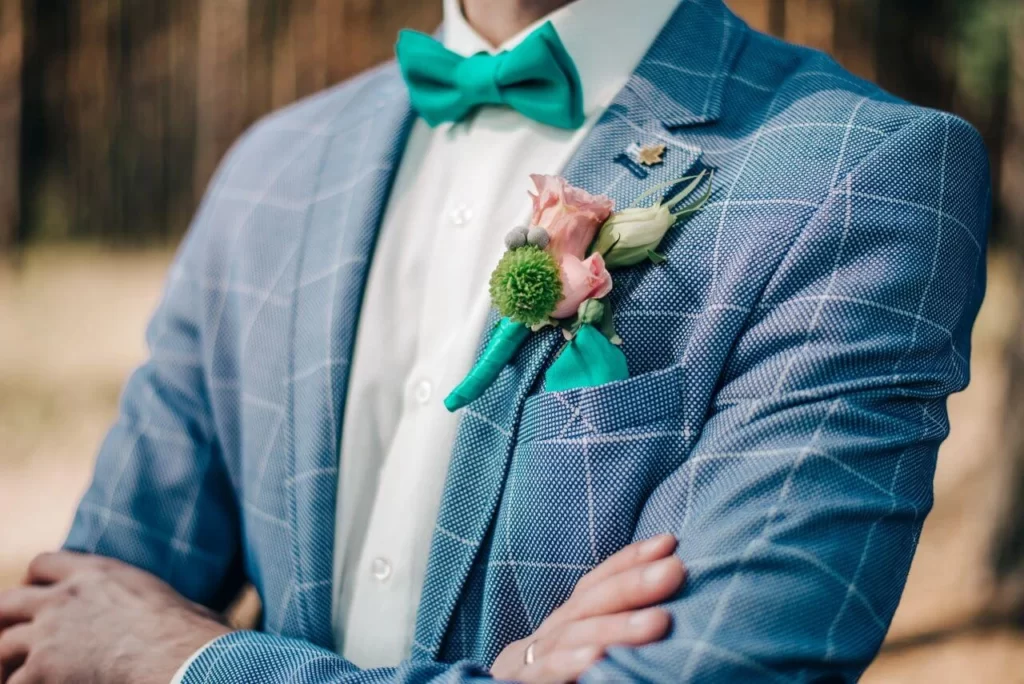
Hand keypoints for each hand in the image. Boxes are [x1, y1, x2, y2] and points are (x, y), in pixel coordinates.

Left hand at [0, 551, 230, 683]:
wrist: (181, 659)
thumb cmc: (193, 635)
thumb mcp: (172, 601)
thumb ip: (154, 601)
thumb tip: (195, 616)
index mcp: (99, 574)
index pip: (45, 563)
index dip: (36, 581)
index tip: (38, 598)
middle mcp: (65, 598)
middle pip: (8, 601)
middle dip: (4, 619)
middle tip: (8, 639)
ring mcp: (49, 634)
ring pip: (2, 645)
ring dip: (7, 663)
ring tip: (16, 675)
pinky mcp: (41, 669)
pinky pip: (13, 682)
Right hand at [490, 534, 684, 682]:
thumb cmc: (561, 679)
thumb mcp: (589, 654)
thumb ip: (618, 637)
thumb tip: (667, 611)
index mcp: (566, 625)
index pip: (596, 586)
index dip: (630, 561)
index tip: (668, 542)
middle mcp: (549, 636)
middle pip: (588, 603)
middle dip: (632, 583)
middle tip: (675, 569)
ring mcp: (531, 661)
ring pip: (572, 635)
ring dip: (616, 627)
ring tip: (659, 621)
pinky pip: (545, 672)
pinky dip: (570, 663)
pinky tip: (598, 657)